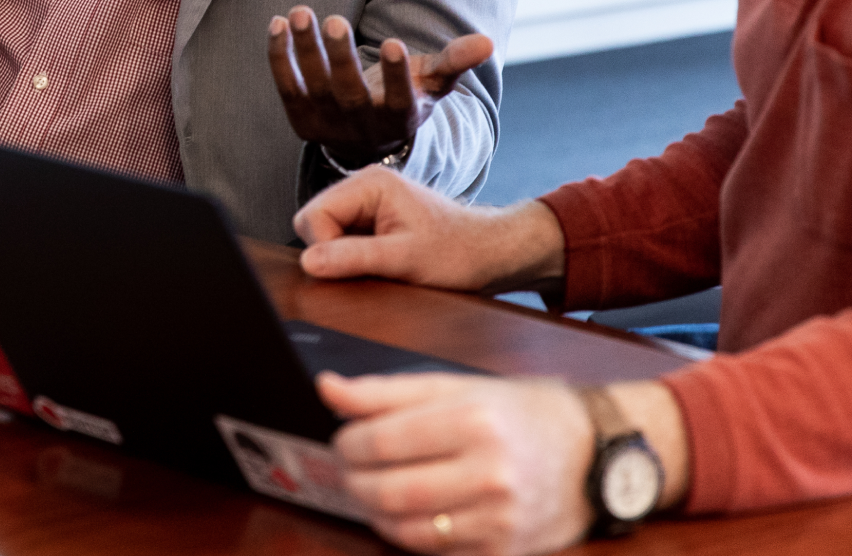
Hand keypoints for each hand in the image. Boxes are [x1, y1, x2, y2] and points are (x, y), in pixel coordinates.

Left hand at [269, 7, 492, 166]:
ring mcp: (327, 125)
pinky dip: (280, 57)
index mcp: (398, 119)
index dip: (394, 74)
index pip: (397, 99)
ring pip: (313, 88)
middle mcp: (361, 126)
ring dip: (305, 50)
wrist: (366, 137)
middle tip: (335, 20)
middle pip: (348, 93)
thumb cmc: (404, 97)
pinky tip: (278, 24)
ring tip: (300, 13)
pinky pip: (286, 86)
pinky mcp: (300, 119)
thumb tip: (487, 42)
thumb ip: (455, 61)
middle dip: (340, 57)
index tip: (392, 44)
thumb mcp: (432, 83)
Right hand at [294, 165, 565, 291]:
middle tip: (371, 266)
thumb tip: (308, 261)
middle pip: (315, 221)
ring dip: (345, 256)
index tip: (352, 269)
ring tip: (381, 264)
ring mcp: (368, 201)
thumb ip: (354, 257)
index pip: (313, 215)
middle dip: (332, 251)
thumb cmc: (457, 252)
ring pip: (327, 232)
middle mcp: (364, 185)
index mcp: (370, 183)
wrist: (488, 253)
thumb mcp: (404, 259)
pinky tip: (381, 263)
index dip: (324, 248)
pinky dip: (354, 257)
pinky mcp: (372, 218)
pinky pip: (342, 238)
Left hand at [318, 371, 595, 554]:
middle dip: (355, 480)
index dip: (349, 441)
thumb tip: (328, 388)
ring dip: (376, 511)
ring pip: (407, 529)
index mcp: (474, 418)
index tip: (344, 437)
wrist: (594, 452)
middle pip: (390, 489)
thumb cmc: (524, 410)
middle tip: (350, 467)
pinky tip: (408, 513)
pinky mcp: (502, 552)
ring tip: (374, 490)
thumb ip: (390, 391)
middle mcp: (488, 470)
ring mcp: (497, 518)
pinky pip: (435, 553)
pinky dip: (409, 535)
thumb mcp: (461, 385)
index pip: (384, 439)